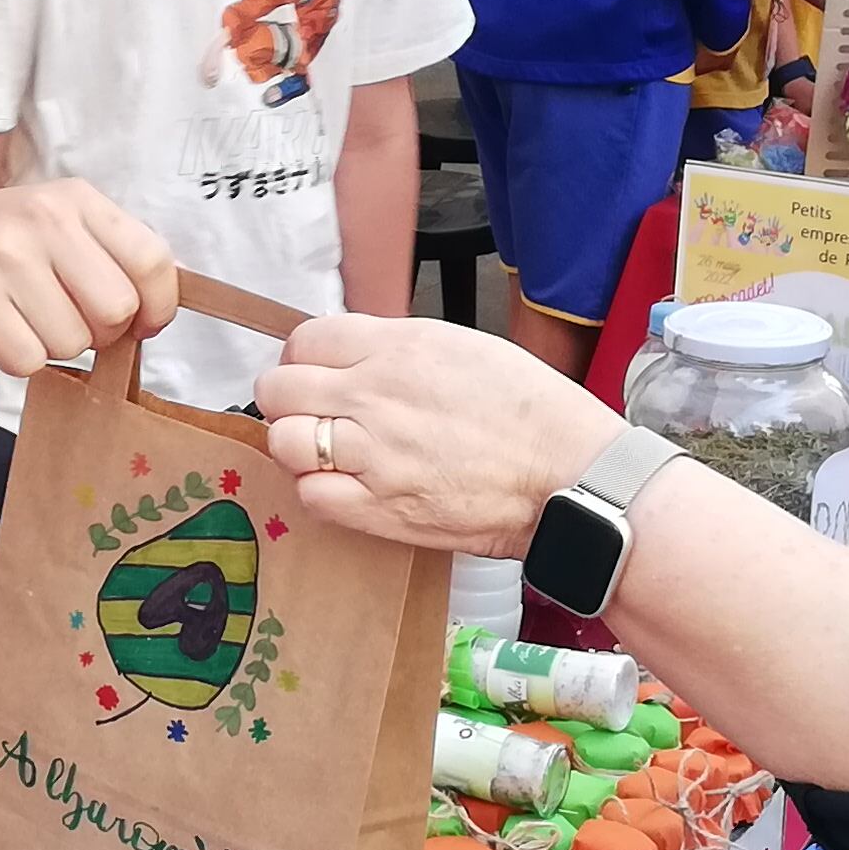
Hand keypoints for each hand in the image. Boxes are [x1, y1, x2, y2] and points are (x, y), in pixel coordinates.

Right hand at [0, 183, 174, 376]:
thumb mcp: (41, 223)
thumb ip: (99, 255)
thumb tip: (155, 309)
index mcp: (72, 199)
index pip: (153, 259)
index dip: (157, 306)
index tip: (142, 325)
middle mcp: (44, 218)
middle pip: (117, 310)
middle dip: (98, 335)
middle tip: (61, 323)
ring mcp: (6, 255)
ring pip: (72, 341)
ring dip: (48, 347)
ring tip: (13, 317)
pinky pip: (28, 360)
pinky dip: (13, 359)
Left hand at [251, 312, 620, 553]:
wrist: (569, 475)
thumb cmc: (532, 412)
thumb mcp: (463, 346)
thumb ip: (397, 348)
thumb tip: (354, 354)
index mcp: (398, 348)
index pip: (305, 340)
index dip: (303, 357)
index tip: (314, 371)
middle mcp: (375, 396)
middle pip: (279, 389)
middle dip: (287, 398)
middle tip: (311, 412)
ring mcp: (373, 456)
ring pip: (286, 442)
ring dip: (299, 445)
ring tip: (327, 452)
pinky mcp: (380, 509)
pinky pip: (312, 496)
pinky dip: (320, 491)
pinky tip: (347, 487)